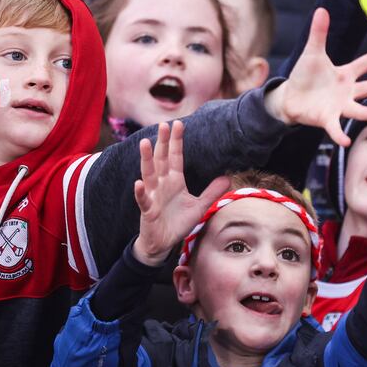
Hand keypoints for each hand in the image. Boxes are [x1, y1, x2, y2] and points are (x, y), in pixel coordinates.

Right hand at [133, 121, 231, 265]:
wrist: (163, 243)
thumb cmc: (178, 222)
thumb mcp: (200, 206)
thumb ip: (212, 192)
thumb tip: (228, 177)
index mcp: (174, 181)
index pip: (175, 157)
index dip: (177, 141)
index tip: (178, 124)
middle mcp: (162, 184)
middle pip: (162, 159)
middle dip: (163, 143)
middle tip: (164, 124)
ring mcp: (153, 196)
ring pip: (149, 174)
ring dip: (146, 159)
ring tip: (145, 142)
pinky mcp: (148, 211)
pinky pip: (143, 200)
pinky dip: (141, 192)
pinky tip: (138, 183)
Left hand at [265, 8, 366, 145]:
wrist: (290, 97)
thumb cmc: (304, 75)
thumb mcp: (312, 52)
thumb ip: (319, 33)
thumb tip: (322, 9)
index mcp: (345, 74)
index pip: (365, 63)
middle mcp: (347, 91)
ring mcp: (339, 106)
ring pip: (359, 109)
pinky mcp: (327, 119)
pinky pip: (336, 128)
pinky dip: (340, 134)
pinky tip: (347, 141)